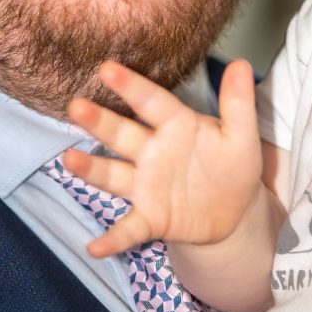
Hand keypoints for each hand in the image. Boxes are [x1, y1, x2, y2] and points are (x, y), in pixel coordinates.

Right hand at [64, 59, 262, 257]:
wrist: (234, 211)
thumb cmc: (232, 166)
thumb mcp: (242, 136)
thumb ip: (238, 103)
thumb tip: (241, 64)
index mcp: (175, 126)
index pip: (152, 102)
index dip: (131, 86)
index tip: (107, 69)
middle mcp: (152, 152)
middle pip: (122, 134)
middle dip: (99, 122)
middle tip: (77, 107)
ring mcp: (146, 185)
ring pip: (114, 174)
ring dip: (92, 169)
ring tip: (70, 160)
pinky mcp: (150, 217)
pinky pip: (129, 229)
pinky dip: (113, 239)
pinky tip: (95, 247)